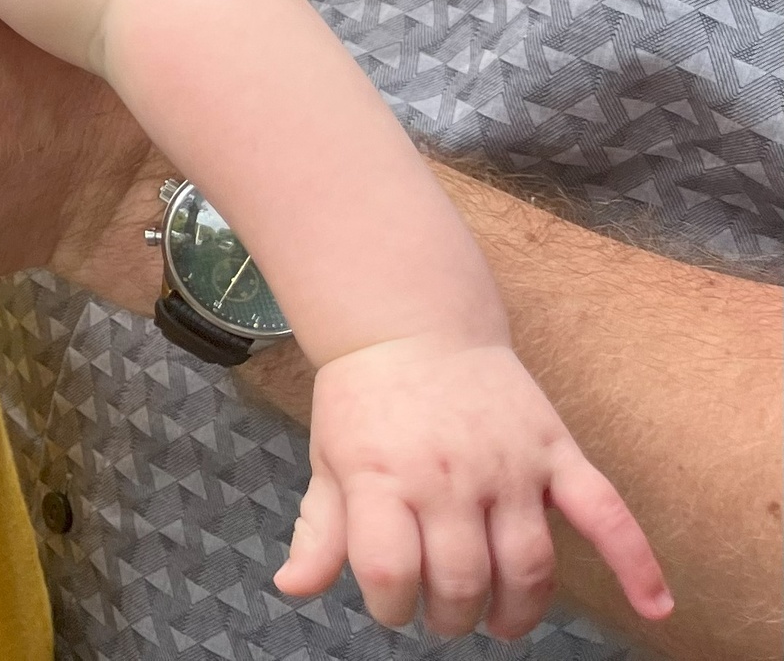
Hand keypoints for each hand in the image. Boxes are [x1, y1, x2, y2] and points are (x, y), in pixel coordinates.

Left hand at [278, 336, 672, 638]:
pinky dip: (636, 561)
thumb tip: (292, 587)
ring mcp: (508, 464)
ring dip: (516, 610)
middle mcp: (448, 473)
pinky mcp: (554, 452)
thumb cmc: (366, 400)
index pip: (389, 571)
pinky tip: (653, 604)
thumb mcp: (328, 459)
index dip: (389, 605)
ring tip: (499, 621)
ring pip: (527, 564)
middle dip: (450, 614)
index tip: (391, 604)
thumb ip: (320, 530)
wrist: (411, 323)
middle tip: (444, 615)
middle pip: (461, 578)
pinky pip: (605, 512)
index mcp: (382, 474)